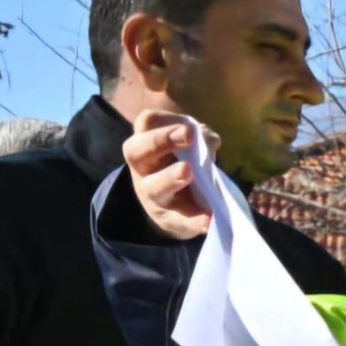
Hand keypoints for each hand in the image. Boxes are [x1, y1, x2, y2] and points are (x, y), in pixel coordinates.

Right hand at [123, 109, 219, 239]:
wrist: (180, 204)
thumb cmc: (184, 163)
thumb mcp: (191, 146)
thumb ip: (201, 139)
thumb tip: (209, 141)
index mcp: (147, 142)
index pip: (145, 124)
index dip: (164, 124)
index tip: (188, 129)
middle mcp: (143, 167)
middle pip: (137, 151)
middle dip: (160, 141)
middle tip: (186, 136)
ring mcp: (152, 194)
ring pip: (154, 187)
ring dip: (170, 178)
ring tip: (188, 172)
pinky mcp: (168, 218)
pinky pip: (179, 220)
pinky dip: (193, 221)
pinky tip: (208, 220)